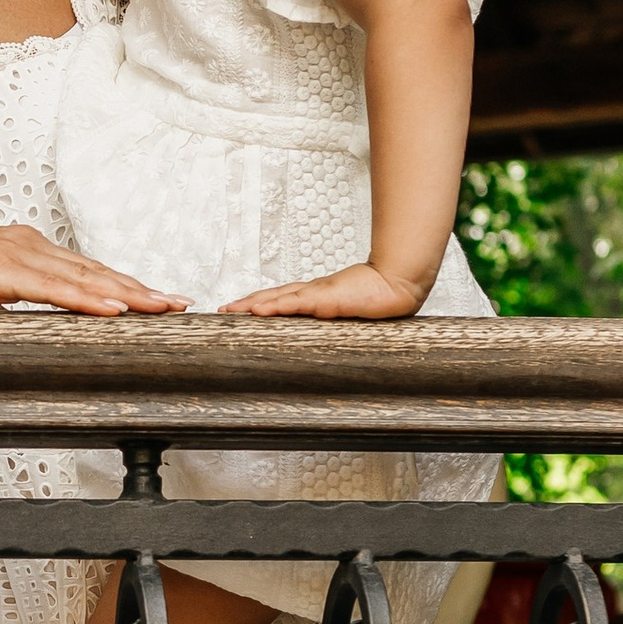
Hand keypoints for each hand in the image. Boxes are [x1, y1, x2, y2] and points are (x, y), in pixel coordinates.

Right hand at [0, 226, 182, 313]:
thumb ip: (6, 306)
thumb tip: (29, 330)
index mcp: (21, 247)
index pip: (83, 270)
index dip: (124, 285)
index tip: (158, 300)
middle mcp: (24, 242)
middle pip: (94, 270)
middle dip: (141, 288)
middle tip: (181, 303)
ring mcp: (12, 252)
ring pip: (82, 277)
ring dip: (128, 293)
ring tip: (164, 307)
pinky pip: (52, 289)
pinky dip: (87, 299)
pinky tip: (115, 310)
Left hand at [221, 261, 428, 318]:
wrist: (399, 283)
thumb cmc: (379, 299)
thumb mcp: (350, 313)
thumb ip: (336, 320)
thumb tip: (325, 339)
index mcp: (316, 296)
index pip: (280, 299)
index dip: (258, 303)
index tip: (237, 311)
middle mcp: (312, 292)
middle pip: (271, 296)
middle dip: (245, 304)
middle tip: (223, 312)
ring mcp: (318, 294)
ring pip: (278, 298)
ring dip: (252, 305)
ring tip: (230, 311)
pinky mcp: (327, 299)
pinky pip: (296, 303)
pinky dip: (275, 307)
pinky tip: (258, 311)